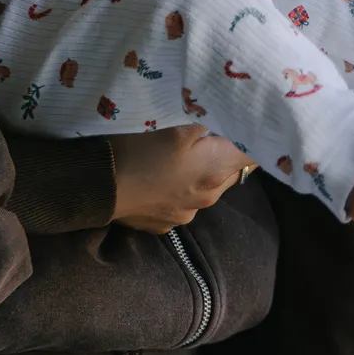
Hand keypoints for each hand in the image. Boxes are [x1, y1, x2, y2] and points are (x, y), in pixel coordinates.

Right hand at [110, 125, 252, 231]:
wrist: (101, 187)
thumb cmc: (140, 150)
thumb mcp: (176, 129)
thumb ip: (206, 130)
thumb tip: (221, 130)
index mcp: (215, 169)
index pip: (251, 157)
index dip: (252, 142)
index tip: (248, 130)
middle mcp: (209, 197)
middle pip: (229, 174)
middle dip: (225, 157)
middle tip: (211, 138)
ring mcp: (188, 214)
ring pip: (206, 190)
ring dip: (201, 175)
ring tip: (179, 160)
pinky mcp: (167, 225)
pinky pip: (183, 205)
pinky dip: (178, 192)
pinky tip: (160, 180)